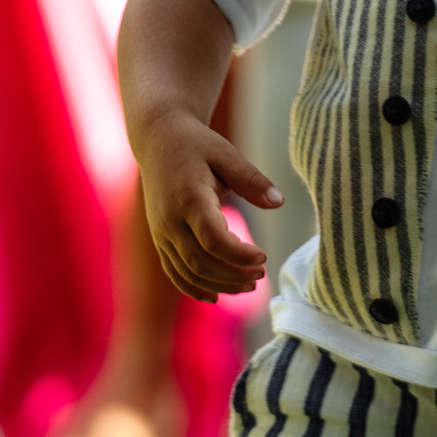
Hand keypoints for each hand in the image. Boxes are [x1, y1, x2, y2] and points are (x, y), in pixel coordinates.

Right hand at [139, 110, 279, 303]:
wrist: (158, 140)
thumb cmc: (197, 145)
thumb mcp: (227, 154)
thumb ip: (252, 180)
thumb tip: (278, 203)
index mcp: (189, 198)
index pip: (213, 239)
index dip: (239, 256)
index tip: (263, 257)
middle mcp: (170, 220)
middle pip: (201, 263)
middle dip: (233, 276)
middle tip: (261, 274)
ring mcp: (161, 233)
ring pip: (187, 273)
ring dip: (219, 285)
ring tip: (248, 285)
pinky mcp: (160, 239)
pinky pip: (174, 272)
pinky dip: (193, 288)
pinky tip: (216, 296)